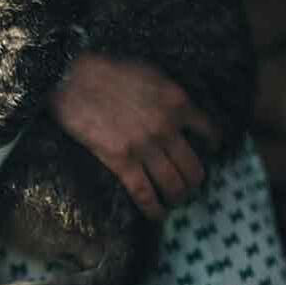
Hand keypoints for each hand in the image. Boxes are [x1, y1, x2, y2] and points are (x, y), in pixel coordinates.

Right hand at [48, 53, 217, 219]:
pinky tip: (158, 214)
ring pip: (174, 185)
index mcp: (177, 102)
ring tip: (175, 200)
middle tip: (191, 184)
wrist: (73, 77)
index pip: (208, 131)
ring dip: (178, 197)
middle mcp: (167, 128)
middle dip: (195, 181)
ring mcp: (145, 147)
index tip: (211, 151)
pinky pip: (145, 193)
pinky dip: (154, 209)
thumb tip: (179, 111)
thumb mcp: (151, 73)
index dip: (213, 144)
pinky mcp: (121, 162)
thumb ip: (169, 94)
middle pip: (194, 167)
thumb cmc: (108, 70)